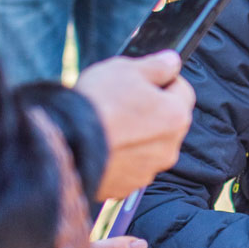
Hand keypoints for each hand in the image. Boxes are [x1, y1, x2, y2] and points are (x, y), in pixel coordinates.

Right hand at [74, 51, 195, 201]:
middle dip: (150, 109)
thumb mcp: (127, 69)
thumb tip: (173, 61)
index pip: (183, 90)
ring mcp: (149, 170)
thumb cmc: (98, 103)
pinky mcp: (127, 186)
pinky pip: (129, 165)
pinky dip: (120, 156)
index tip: (143, 79)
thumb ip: (156, 65)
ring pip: (149, 145)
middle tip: (121, 101)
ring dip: (136, 135)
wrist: (65, 144)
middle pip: (167, 120)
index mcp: (176, 116)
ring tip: (107, 124)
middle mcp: (170, 147)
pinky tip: (101, 145)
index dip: (164, 80)